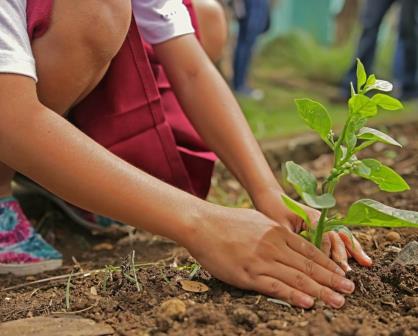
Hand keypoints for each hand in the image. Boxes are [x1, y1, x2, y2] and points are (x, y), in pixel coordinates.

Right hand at [184, 205, 354, 308]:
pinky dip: (293, 295)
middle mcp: (274, 246)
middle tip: (350, 290)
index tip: (342, 273)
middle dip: (332, 279)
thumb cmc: (228, 222)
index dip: (329, 264)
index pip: (310, 251)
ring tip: (338, 300)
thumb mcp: (257, 220)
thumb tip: (289, 241)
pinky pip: (275, 287)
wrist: (202, 224)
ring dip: (320, 291)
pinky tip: (308, 303)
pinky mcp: (248, 274)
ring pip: (297, 278)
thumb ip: (275, 232)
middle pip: (309, 266)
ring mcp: (262, 260)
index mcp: (277, 232)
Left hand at [251, 187, 371, 271]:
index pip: (324, 237)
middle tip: (346, 272)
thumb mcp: (280, 227)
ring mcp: (324, 222)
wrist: (271, 197)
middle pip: (336, 237)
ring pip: (342, 237)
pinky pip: (339, 238)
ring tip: (366, 263)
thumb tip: (301, 259)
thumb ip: (293, 240)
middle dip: (342, 255)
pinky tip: (361, 257)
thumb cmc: (272, 211)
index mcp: (311, 217)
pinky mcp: (322, 227)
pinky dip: (350, 247)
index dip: (327, 253)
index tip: (330, 268)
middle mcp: (321, 219)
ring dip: (353, 250)